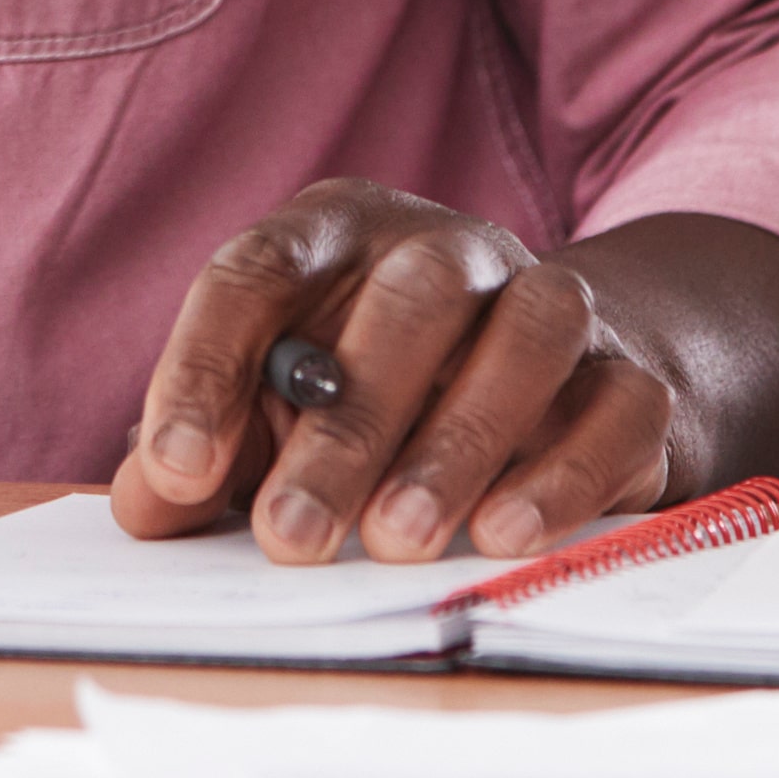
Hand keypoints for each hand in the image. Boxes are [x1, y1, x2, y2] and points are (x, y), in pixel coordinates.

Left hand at [108, 180, 679, 566]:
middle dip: (343, 427)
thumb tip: (147, 503)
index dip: (207, 365)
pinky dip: (563, 470)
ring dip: (457, 440)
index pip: (259, 269)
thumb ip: (210, 454)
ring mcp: (550, 298)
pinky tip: (503, 538)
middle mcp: (448, 248)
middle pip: (407, 301)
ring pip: (527, 333)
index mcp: (338, 234)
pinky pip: (616, 402)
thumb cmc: (375, 396)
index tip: (178, 470)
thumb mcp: (276, 413)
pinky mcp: (631, 372)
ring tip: (396, 542)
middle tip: (288, 540)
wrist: (564, 376)